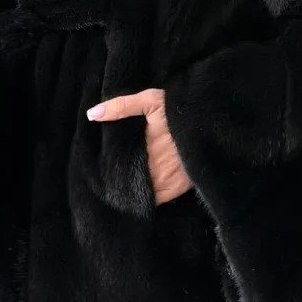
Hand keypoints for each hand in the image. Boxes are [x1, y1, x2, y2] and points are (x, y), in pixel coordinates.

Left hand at [87, 88, 192, 204]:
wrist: (210, 122)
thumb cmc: (177, 109)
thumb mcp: (150, 100)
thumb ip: (121, 106)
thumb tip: (92, 115)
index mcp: (140, 149)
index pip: (115, 168)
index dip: (106, 171)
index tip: (99, 171)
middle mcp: (151, 170)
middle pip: (126, 183)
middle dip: (118, 182)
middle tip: (109, 180)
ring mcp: (165, 182)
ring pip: (140, 194)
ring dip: (132, 191)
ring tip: (123, 188)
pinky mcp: (178, 189)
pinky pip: (157, 200)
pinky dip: (148, 199)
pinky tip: (142, 192)